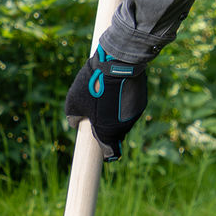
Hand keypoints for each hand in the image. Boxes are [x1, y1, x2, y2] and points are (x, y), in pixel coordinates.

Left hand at [64, 45, 147, 160]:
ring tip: (106, 94)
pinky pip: (131, 107)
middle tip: (97, 111)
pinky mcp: (142, 102)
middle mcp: (123, 128)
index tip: (100, 147)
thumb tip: (76, 124)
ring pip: (124, 120)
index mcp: (107, 133)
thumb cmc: (93, 84)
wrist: (118, 62)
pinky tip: (117, 88)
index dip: (104, 152)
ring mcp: (134, 116)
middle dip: (107, 128)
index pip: (110, 153)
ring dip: (116, 113)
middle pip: (116, 135)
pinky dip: (124, 102)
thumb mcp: (73, 101)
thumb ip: (74, 118)